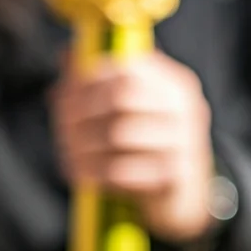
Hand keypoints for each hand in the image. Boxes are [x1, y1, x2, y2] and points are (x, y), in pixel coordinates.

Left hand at [52, 51, 214, 242]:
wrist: (189, 195)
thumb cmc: (154, 145)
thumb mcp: (140, 109)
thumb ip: (105, 81)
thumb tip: (68, 55)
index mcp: (177, 84)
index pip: (128, 66)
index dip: (90, 78)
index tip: (64, 93)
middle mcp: (187, 108)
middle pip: (122, 95)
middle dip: (82, 110)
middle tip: (60, 126)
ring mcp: (185, 143)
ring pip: (118, 134)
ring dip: (83, 143)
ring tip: (68, 150)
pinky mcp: (174, 177)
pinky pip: (122, 171)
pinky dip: (93, 170)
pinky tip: (81, 171)